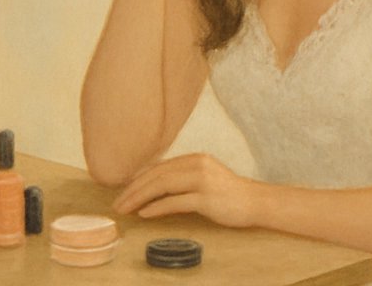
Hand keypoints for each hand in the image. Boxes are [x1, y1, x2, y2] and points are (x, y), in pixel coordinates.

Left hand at [113, 153, 260, 226]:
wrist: (254, 202)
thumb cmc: (227, 194)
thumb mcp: (203, 178)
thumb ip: (182, 178)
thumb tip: (153, 188)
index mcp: (194, 159)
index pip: (158, 167)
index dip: (137, 179)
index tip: (122, 192)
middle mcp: (196, 165)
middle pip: (156, 174)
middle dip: (132, 189)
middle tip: (117, 203)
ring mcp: (202, 180)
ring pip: (162, 185)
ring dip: (139, 197)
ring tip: (125, 209)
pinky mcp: (207, 198)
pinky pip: (176, 201)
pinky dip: (157, 207)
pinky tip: (144, 213)